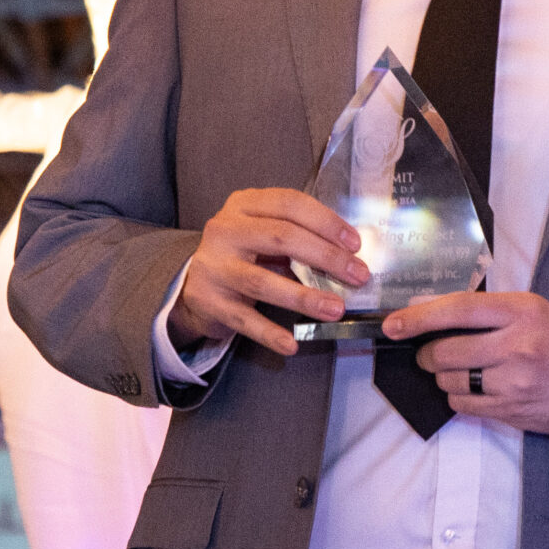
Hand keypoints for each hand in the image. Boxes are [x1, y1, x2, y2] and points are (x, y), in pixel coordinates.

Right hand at [171, 188, 367, 357]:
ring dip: (303, 297)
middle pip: (281, 237)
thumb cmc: (241, 254)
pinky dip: (270, 333)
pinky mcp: (208, 301)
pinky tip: (292, 344)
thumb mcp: (262, 233)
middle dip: (325, 257)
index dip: (326, 222)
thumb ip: (296, 236)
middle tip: (357, 275)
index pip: (289, 204)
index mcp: (243, 205)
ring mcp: (214, 266)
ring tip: (334, 309)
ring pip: (263, 281)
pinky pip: (244, 320)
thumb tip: (347, 255)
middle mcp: (225, 230)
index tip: (355, 244)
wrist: (192, 284)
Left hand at [382, 291, 548, 435]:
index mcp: (523, 312)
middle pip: (446, 352)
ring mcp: (516, 383)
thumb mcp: (534, 310)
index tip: (393, 324)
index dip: (419, 317)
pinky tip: (474, 389)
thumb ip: (488, 312)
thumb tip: (431, 315)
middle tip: (428, 353)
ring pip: (451, 382)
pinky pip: (465, 407)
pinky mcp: (514, 412)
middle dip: (427, 354)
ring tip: (459, 370)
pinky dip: (459, 398)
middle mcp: (518, 346)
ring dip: (443, 377)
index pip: (458, 310)